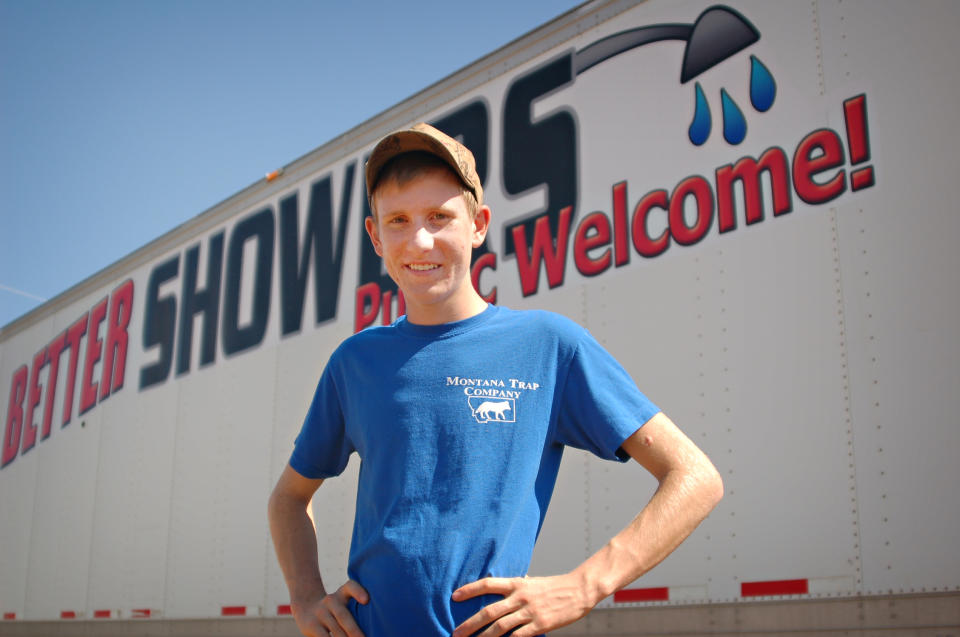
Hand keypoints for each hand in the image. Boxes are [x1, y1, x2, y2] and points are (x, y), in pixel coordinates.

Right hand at [291, 580, 368, 636]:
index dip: (358, 592)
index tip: (366, 600)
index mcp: (342, 593)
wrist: (305, 607)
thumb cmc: (334, 609)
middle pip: (344, 616)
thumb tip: (373, 628)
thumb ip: (357, 611)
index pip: (350, 587)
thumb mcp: (344, 603)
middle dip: (355, 631)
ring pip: (335, 630)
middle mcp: (331, 601)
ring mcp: (320, 613)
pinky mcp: (311, 625)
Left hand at [451, 573, 594, 636]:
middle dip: (470, 623)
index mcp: (517, 583)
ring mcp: (529, 612)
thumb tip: (502, 591)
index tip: (454, 596)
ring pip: (500, 627)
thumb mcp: (532, 582)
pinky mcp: (540, 625)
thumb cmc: (554, 586)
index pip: (488, 584)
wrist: (579, 589)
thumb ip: (517, 588)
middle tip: (456, 633)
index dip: (470, 589)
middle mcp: (520, 597)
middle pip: (489, 611)